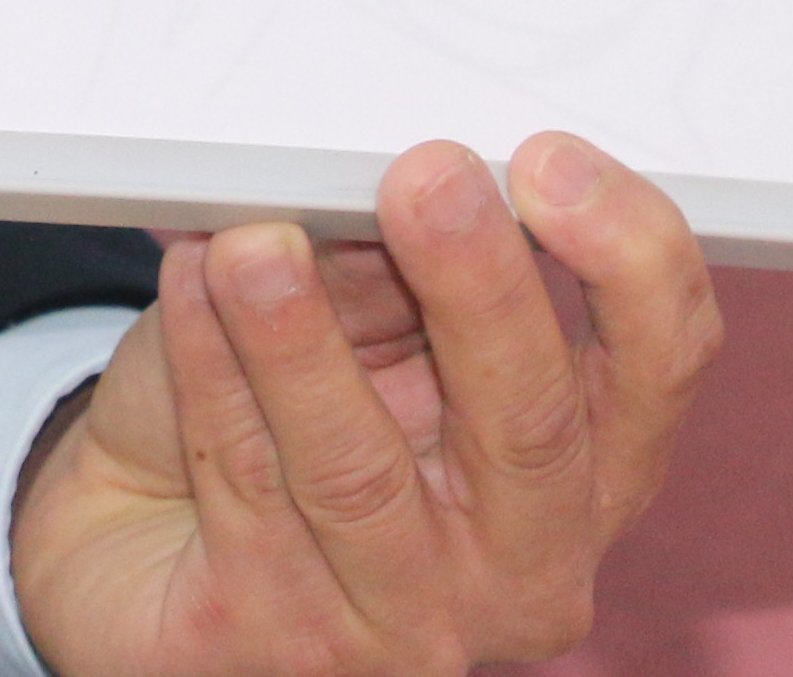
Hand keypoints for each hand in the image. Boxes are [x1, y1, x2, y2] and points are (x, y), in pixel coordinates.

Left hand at [13, 134, 717, 674]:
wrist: (137, 545)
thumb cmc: (271, 427)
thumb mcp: (356, 328)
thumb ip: (391, 263)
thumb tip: (404, 170)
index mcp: (578, 479)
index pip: (655, 370)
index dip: (628, 263)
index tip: (549, 164)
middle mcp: (517, 571)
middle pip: (530, 427)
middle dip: (478, 288)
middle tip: (424, 180)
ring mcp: (399, 627)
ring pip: (359, 470)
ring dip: (300, 337)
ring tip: (255, 242)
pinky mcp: (273, 643)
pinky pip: (244, 487)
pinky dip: (210, 370)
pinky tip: (188, 289)